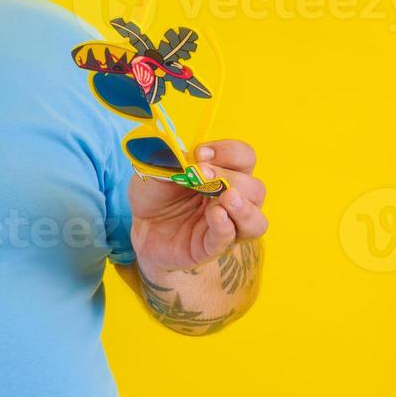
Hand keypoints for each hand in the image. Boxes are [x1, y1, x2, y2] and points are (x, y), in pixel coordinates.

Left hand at [126, 138, 267, 270]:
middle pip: (255, 188)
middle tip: (203, 173)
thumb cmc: (154, 194)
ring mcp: (225, 225)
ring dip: (244, 207)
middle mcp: (232, 200)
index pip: (244, 158)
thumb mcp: (155, 169)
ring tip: (226, 198)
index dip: (228, 152)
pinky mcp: (211, 247)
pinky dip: (225, 226)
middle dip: (232, 178)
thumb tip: (179, 149)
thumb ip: (168, 158)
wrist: (138, 227)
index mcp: (223, 174)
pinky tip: (215, 215)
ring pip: (256, 220)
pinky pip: (229, 239)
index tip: (200, 153)